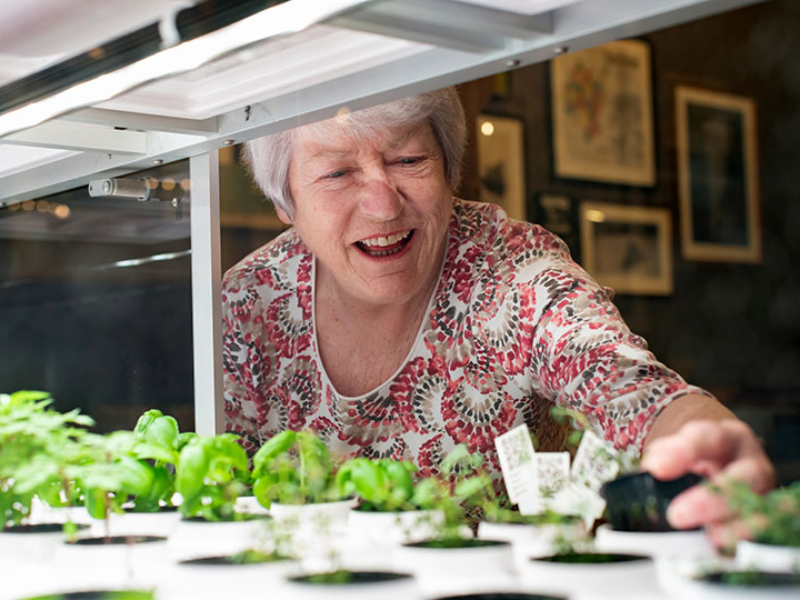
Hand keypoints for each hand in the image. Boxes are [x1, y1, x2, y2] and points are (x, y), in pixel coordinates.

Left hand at [641, 419, 775, 547]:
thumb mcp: (684, 448)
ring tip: (706, 537)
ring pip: (757, 509)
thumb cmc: (703, 459)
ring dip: (731, 527)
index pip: (710, 438)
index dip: (683, 452)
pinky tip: (719, 547)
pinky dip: (739, 541)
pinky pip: (759, 533)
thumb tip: (650, 469)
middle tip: (678, 515)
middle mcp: (752, 465)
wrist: (727, 469)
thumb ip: (666, 455)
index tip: (656, 468)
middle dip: (711, 498)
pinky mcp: (763, 521)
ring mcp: (763, 495)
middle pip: (743, 477)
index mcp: (730, 438)